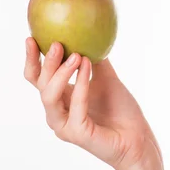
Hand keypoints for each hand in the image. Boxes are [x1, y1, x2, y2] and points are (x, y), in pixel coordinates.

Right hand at [23, 37, 158, 169]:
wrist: (138, 137)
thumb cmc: (121, 110)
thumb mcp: (107, 78)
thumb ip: (95, 60)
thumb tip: (88, 33)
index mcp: (61, 99)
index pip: (37, 78)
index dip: (31, 59)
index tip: (32, 37)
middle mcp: (58, 112)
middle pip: (40, 85)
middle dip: (46, 62)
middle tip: (56, 43)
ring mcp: (64, 125)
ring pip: (50, 96)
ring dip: (61, 73)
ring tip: (76, 55)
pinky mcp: (77, 133)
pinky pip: (75, 105)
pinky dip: (81, 84)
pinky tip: (87, 66)